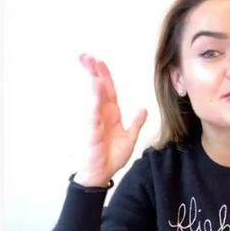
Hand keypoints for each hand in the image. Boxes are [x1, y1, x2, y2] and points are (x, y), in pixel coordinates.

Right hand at [75, 53, 147, 187]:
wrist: (102, 174)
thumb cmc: (111, 157)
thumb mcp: (130, 138)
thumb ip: (136, 123)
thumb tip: (143, 109)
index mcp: (111, 114)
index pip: (109, 90)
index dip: (105, 75)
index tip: (100, 61)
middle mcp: (102, 114)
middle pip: (98, 88)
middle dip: (93, 71)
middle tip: (86, 56)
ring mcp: (96, 120)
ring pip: (95, 96)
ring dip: (93, 79)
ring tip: (90, 64)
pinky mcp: (92, 129)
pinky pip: (94, 111)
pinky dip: (95, 98)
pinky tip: (95, 86)